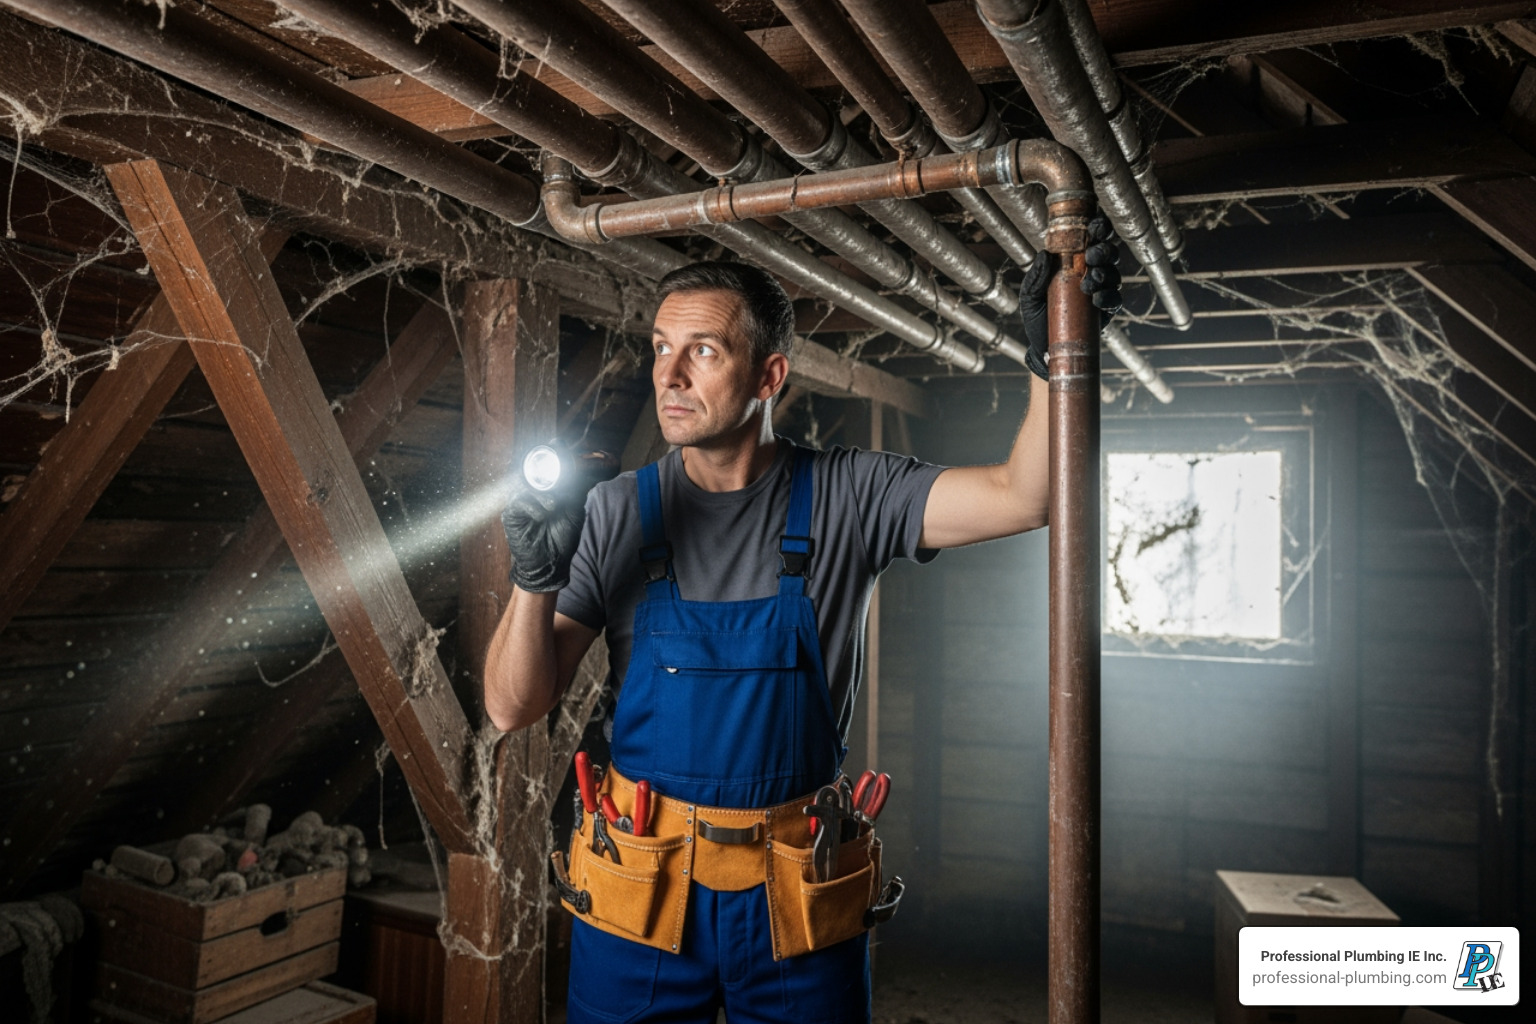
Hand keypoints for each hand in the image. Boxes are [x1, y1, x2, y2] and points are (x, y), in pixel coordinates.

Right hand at [501, 477, 585, 592]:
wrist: (551, 563)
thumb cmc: (562, 539)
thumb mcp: (574, 513)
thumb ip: (575, 494)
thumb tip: (578, 475)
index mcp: (545, 493)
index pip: (546, 473)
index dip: (555, 471)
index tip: (569, 472)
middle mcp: (530, 496)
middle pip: (533, 475)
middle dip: (548, 479)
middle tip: (560, 488)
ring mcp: (519, 505)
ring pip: (524, 485)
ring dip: (541, 493)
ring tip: (553, 506)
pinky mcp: (510, 516)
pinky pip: (517, 502)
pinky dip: (531, 506)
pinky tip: (541, 516)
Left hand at [1017, 212, 1123, 380]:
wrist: (1043, 347)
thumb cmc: (1037, 316)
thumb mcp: (1029, 295)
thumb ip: (1036, 276)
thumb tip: (1045, 255)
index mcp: (1074, 262)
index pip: (1091, 239)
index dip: (1099, 228)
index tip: (1095, 226)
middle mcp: (1091, 273)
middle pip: (1108, 253)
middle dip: (1103, 250)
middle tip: (1091, 256)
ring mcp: (1100, 292)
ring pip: (1114, 274)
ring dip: (1105, 273)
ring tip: (1089, 282)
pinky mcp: (1105, 311)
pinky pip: (1115, 300)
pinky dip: (1109, 297)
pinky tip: (1097, 299)